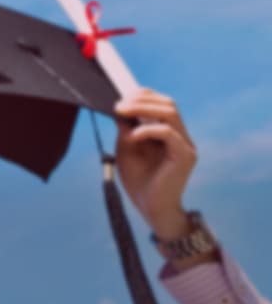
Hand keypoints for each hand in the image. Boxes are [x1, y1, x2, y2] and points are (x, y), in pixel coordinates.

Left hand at [114, 89, 196, 239]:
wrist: (149, 208)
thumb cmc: (138, 179)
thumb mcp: (126, 147)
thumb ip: (126, 127)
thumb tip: (120, 106)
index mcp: (168, 132)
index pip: (161, 103)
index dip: (142, 95)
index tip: (119, 98)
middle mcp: (181, 136)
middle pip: (168, 103)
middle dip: (140, 99)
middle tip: (118, 105)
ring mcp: (185, 145)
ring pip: (170, 113)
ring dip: (143, 108)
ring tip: (122, 112)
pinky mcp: (185, 156)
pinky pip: (169, 133)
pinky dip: (147, 130)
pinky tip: (132, 136)